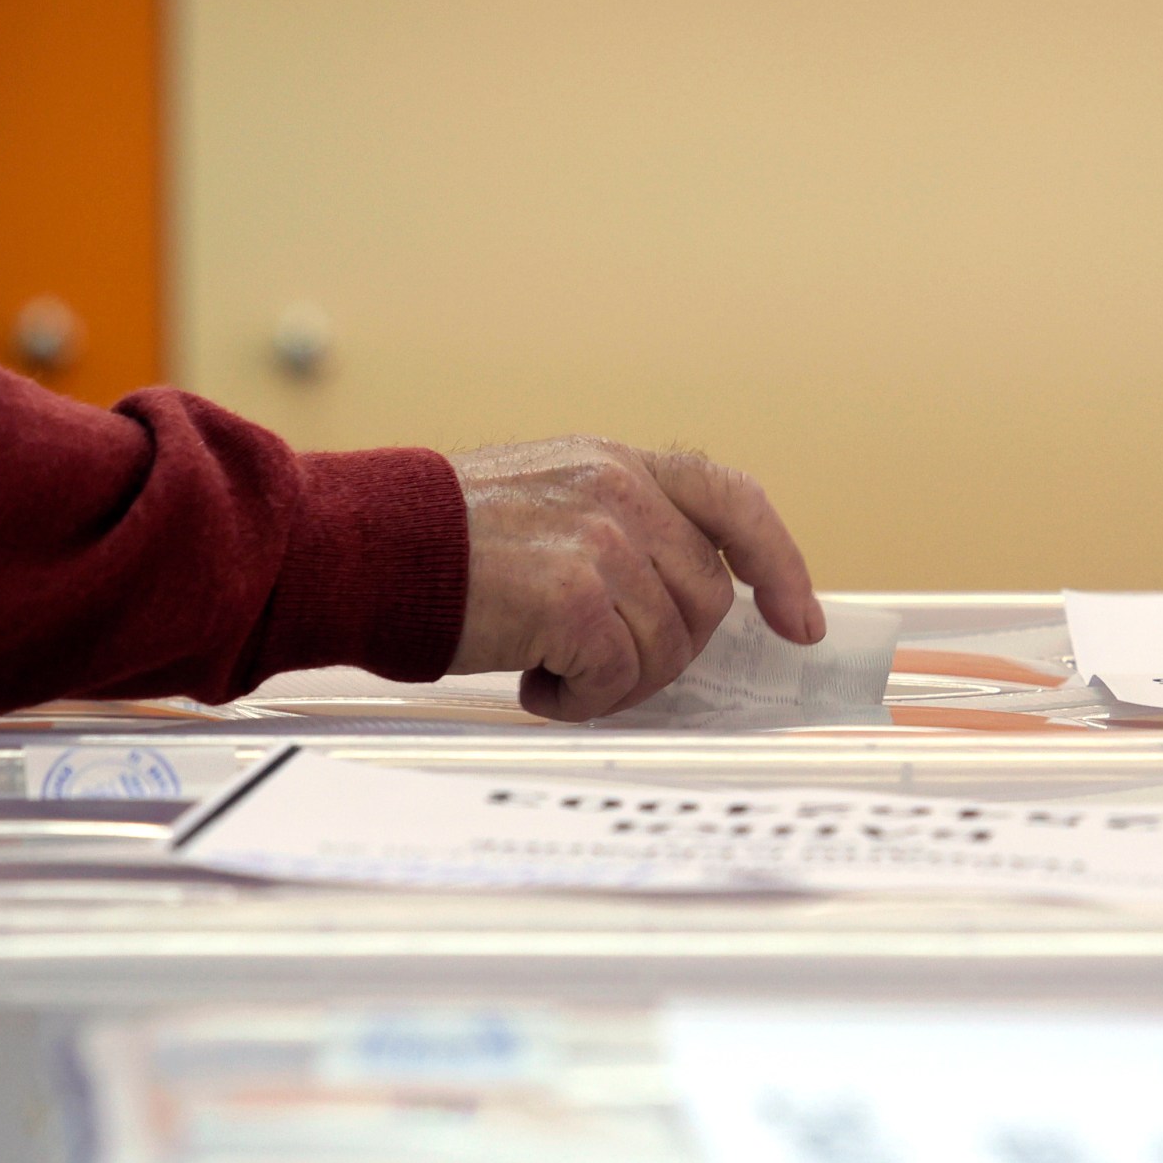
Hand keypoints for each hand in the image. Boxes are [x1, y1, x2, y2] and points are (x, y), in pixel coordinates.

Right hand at [444, 437, 824, 719]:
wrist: (364, 548)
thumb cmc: (440, 543)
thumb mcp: (547, 498)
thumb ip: (621, 527)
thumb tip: (680, 603)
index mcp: (619, 464)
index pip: (734, 501)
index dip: (779, 565)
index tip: (798, 623)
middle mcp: (620, 493)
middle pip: (705, 599)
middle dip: (666, 650)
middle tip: (600, 662)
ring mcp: (601, 542)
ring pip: (666, 647)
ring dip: (616, 679)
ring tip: (551, 666)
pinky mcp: (573, 596)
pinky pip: (617, 677)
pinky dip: (581, 699)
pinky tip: (533, 682)